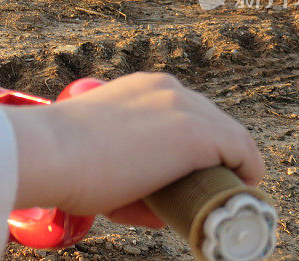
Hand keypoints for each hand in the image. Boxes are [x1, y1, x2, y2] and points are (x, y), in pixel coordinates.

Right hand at [5, 72, 264, 228]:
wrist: (50, 152)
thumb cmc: (65, 160)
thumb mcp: (104, 158)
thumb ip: (136, 177)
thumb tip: (164, 209)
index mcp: (145, 88)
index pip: (189, 113)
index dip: (201, 144)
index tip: (200, 171)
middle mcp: (169, 90)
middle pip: (214, 122)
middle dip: (220, 153)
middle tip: (217, 186)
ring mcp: (184, 109)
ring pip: (231, 136)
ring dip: (235, 165)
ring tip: (232, 194)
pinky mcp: (195, 135)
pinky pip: (241, 152)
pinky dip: (247, 172)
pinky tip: (245, 189)